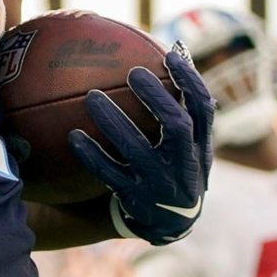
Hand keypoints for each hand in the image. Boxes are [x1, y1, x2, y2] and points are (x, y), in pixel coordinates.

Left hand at [66, 47, 214, 245]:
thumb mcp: (189, 144)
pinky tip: (73, 136)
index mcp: (201, 147)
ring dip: (114, 122)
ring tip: (91, 97)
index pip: (203, 109)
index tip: (170, 55)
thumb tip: (175, 52)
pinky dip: (92, 156)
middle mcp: (186, 166)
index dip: (190, 82)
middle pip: (177, 128)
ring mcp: (161, 185)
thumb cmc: (176, 167)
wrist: (171, 224)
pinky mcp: (136, 200)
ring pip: (138, 150)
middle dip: (157, 99)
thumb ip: (183, 108)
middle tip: (133, 73)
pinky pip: (110, 175)